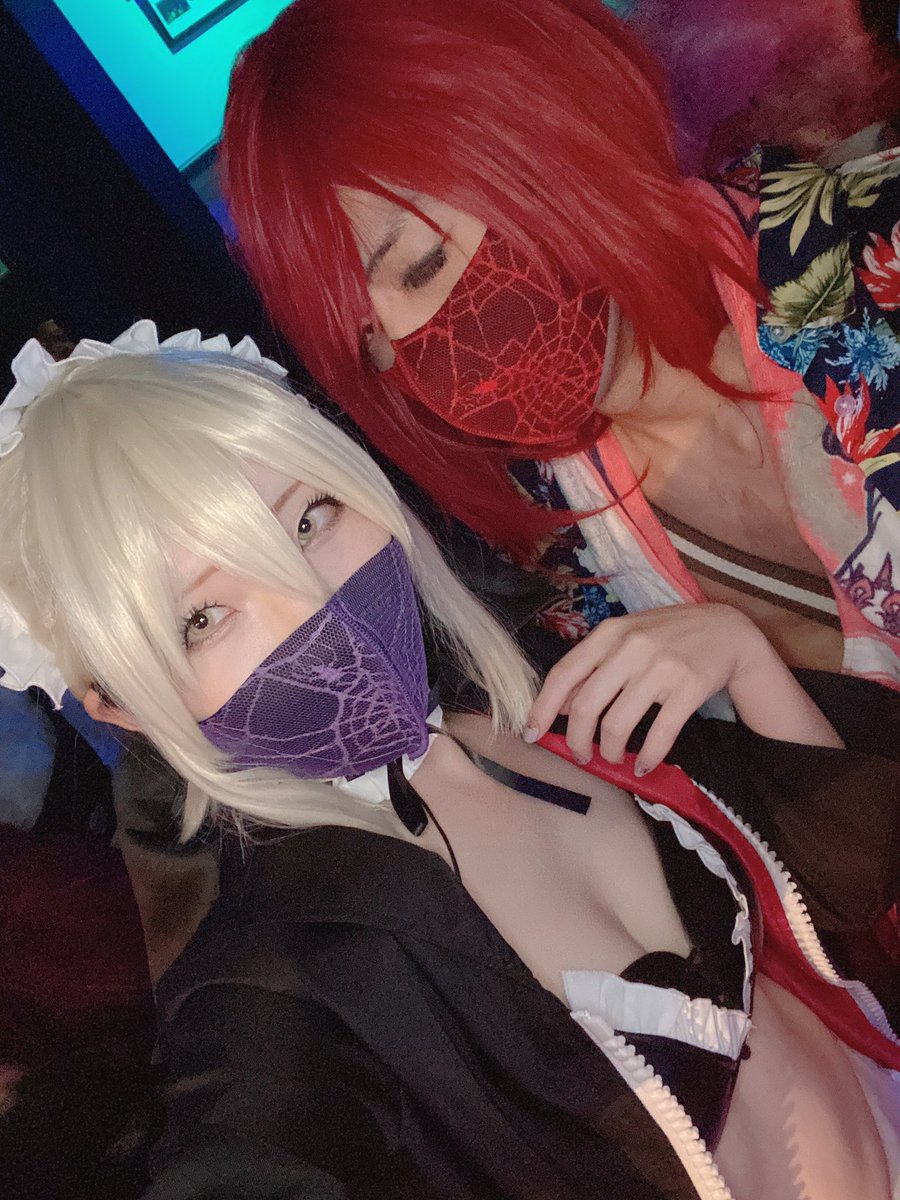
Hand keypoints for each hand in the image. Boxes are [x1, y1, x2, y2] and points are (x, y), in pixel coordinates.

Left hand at [524, 604, 776, 774]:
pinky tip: (644, 765)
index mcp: (609, 633)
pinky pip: (660, 734)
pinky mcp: (689, 688)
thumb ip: (592, 666)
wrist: (727, 630)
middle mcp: (631, 647)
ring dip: (610, 752)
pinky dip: (648, 757)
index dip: (542, 708)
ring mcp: (661, 667)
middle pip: (586, 706)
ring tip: (613, 758)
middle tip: (581, 754)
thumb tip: (558, 706)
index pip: (564, 674)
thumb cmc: (668, 635)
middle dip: (576, 740)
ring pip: (618, 724)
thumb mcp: (625, 638)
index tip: (532, 734)